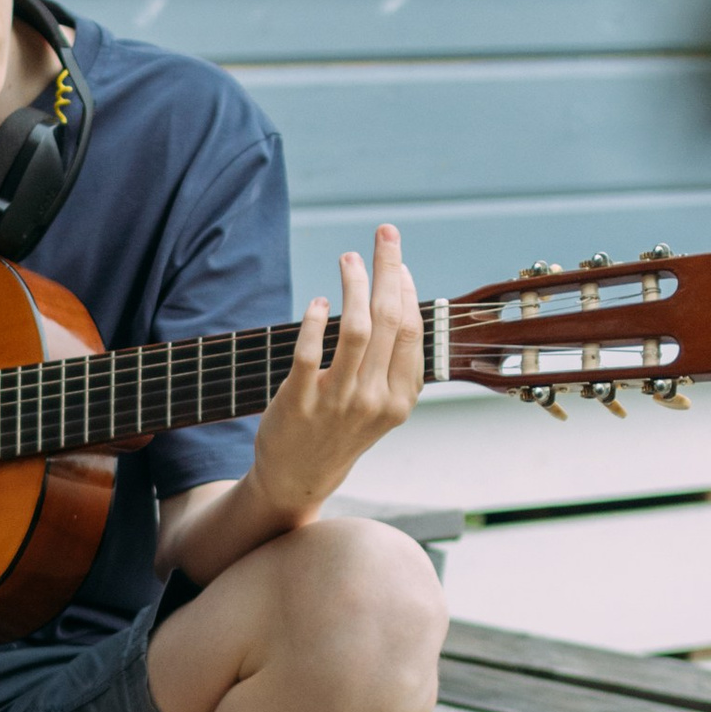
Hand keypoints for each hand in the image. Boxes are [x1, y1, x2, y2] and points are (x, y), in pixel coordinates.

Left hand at [254, 223, 423, 518]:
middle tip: (383, 233)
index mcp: (401, 398)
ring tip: (348, 259)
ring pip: (357, 329)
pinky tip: (318, 302)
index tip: (397, 261)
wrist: (298, 478)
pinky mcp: (299, 403)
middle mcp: (375, 399)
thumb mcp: (380, 404)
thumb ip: (393, 359)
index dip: (406, 289)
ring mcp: (338, 402)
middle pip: (390, 319)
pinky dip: (315, 319)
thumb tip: (398, 293)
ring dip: (354, 284)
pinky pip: (310, 351)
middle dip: (389, 268)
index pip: (412, 330)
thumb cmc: (340, 430)